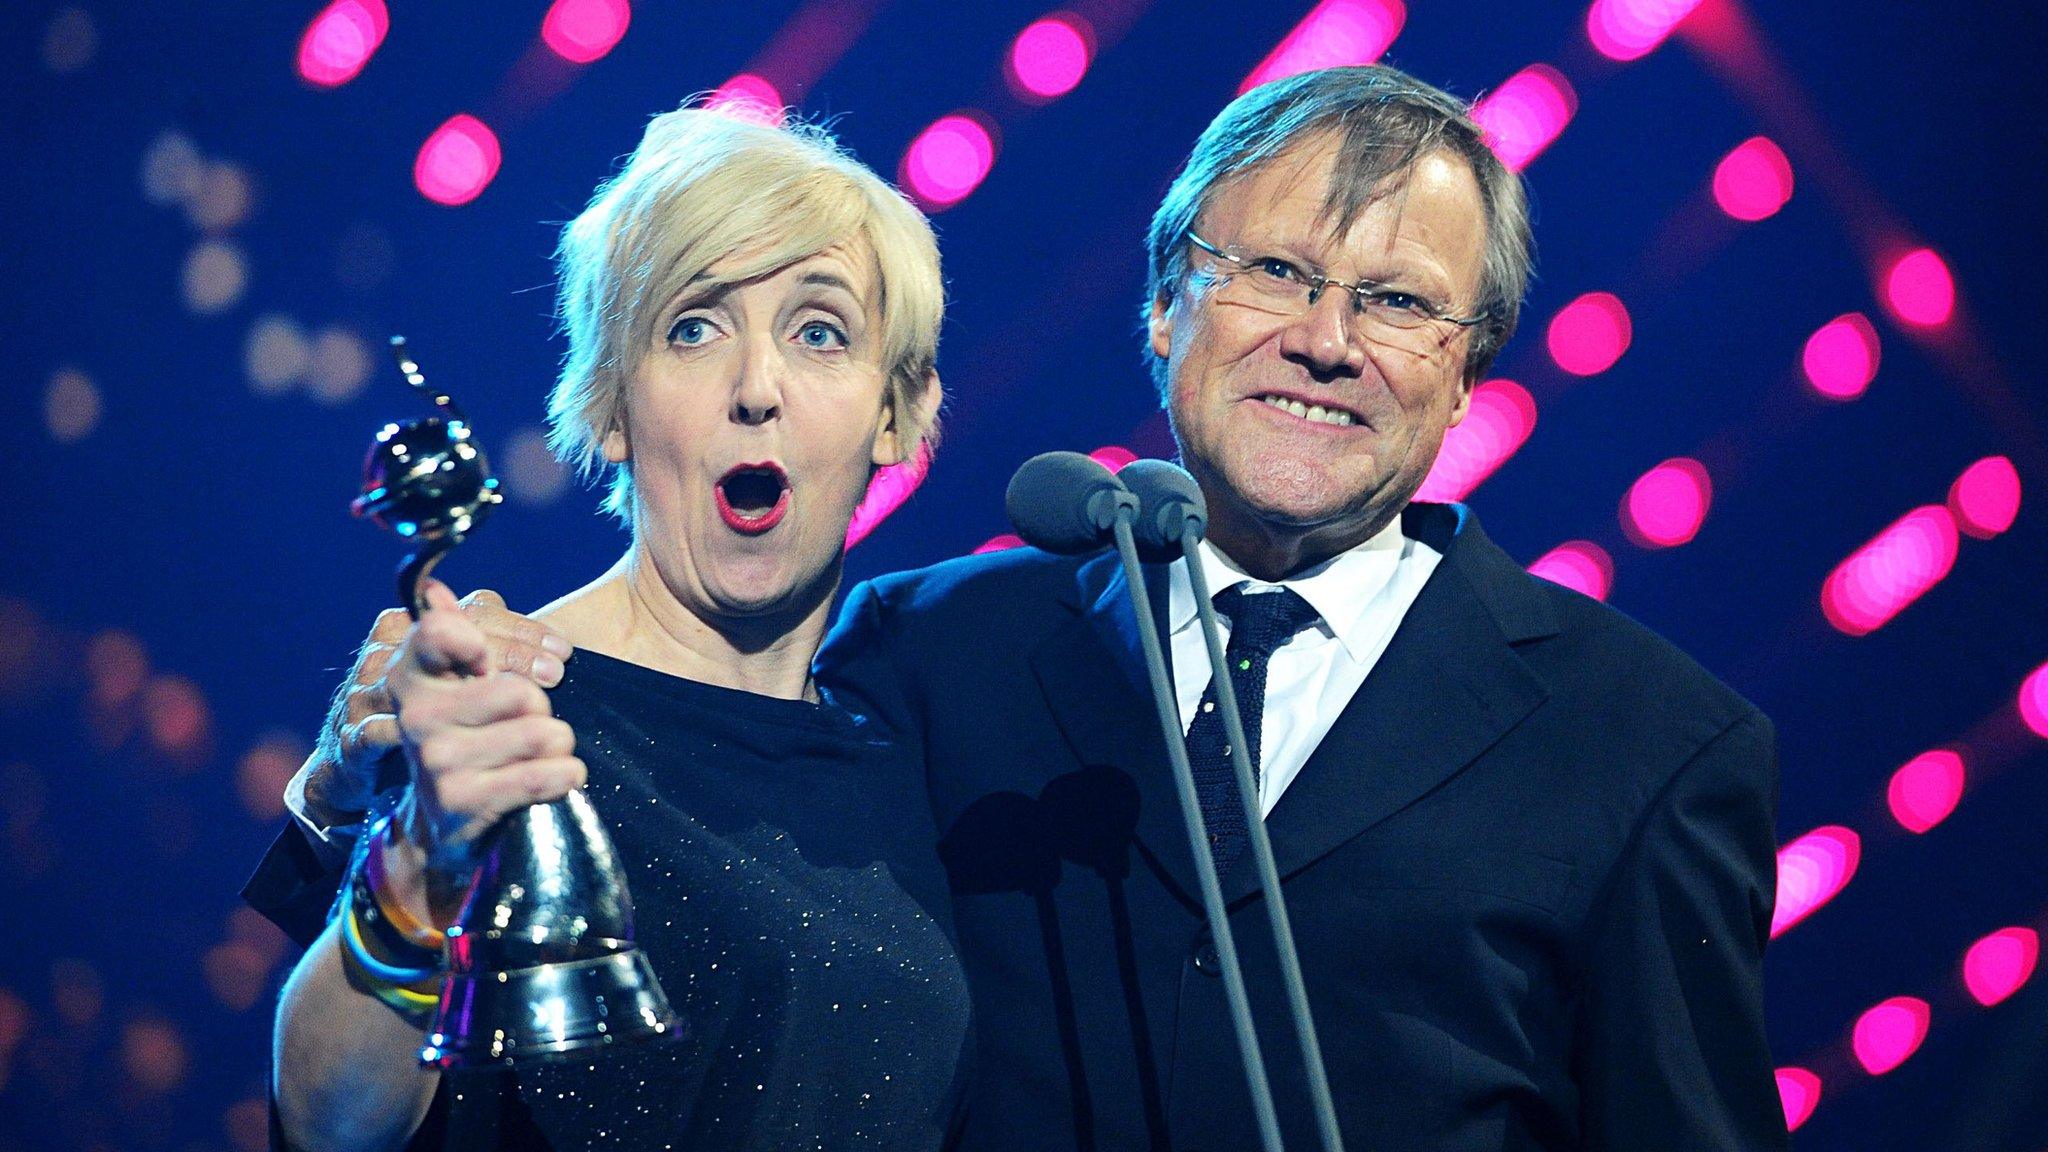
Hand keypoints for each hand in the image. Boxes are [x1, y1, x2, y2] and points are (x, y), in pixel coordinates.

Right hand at [298, 583, 572, 825]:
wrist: (442, 820)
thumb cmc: (468, 733)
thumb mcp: (457, 681)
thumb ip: (459, 631)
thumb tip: (436, 591)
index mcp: (413, 672)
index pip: (442, 632)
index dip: (493, 642)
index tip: (508, 665)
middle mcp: (416, 713)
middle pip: (520, 690)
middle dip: (542, 705)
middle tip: (534, 718)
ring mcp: (435, 758)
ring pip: (541, 732)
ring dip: (560, 742)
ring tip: (547, 749)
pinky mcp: (460, 800)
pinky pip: (542, 774)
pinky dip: (566, 773)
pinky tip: (564, 774)